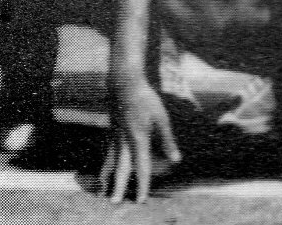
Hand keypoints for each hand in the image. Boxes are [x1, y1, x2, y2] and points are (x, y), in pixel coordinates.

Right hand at [100, 73, 179, 202]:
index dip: (143, 184)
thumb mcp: (161, 117)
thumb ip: (167, 139)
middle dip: (119, 186)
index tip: (141, 200)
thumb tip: (176, 159)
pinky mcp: (112, 129)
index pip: (141, 167)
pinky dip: (107, 163)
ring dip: (111, 176)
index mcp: (138, 139)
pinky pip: (109, 151)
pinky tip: (107, 167)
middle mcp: (124, 140)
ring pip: (112, 160)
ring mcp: (115, 134)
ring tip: (106, 190)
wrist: (123, 81)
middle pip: (121, 168)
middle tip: (114, 201)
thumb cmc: (145, 97)